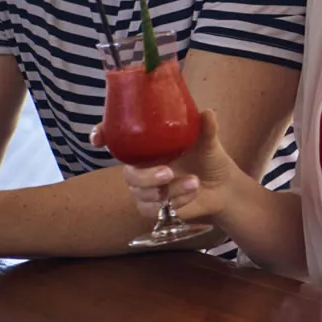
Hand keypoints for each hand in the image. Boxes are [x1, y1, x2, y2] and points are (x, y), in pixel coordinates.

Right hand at [99, 109, 239, 221]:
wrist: (223, 186)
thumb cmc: (209, 158)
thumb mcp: (208, 141)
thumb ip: (206, 128)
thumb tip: (207, 112)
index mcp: (148, 145)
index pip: (116, 137)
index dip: (101, 135)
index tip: (98, 138)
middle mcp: (142, 166)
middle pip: (129, 174)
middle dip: (146, 176)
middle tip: (169, 173)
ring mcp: (146, 188)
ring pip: (142, 194)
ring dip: (169, 190)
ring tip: (194, 183)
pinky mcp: (153, 208)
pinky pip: (153, 209)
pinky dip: (176, 201)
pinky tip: (192, 193)